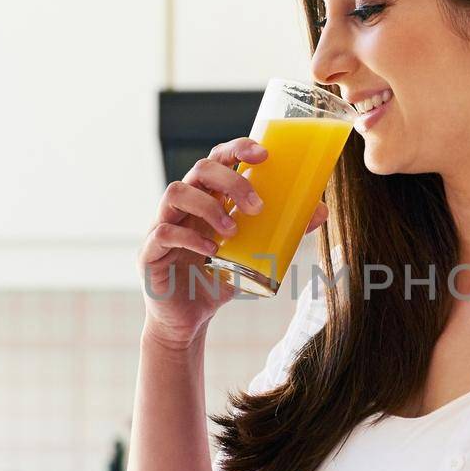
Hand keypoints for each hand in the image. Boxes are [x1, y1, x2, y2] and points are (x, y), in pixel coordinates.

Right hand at [138, 138, 326, 345]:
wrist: (189, 321)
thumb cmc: (219, 280)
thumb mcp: (255, 255)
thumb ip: (283, 232)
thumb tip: (320, 211)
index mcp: (207, 198)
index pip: (218, 159)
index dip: (237, 149)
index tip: (264, 154)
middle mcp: (183, 206)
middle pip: (199, 169)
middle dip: (231, 180)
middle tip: (257, 206)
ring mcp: (162, 225)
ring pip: (175, 192)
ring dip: (209, 206)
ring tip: (233, 231)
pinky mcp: (149, 252)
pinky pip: (163, 232)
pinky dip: (189, 237)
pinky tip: (211, 252)